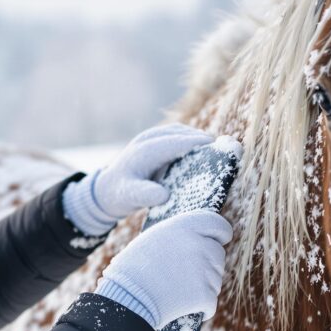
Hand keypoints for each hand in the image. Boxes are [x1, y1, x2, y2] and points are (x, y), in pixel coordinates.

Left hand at [62, 123, 213, 235]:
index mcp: (145, 151)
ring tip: (217, 150)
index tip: (215, 146)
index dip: (195, 142)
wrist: (106, 190)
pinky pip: (178, 138)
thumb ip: (145, 195)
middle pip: (180, 133)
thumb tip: (163, 195)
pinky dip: (191, 142)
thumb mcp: (129, 197)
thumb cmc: (119, 194)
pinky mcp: (156, 143)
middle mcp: (149, 140)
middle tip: (224, 148)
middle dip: (201, 139)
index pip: (175, 142)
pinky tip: (203, 154)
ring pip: (180, 133)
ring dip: (197, 139)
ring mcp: (152, 139)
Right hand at [93, 209, 233, 328]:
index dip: (221, 234)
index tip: (220, 240)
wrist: (128, 297)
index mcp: (186, 225)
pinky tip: (183, 306)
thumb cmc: (133, 268)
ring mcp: (205, 270)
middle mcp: (200, 244)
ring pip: (216, 279)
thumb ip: (180, 234)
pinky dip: (201, 307)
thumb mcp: (154, 239)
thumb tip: (198, 238)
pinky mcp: (206, 294)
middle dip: (208, 264)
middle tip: (187, 274)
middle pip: (218, 254)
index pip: (220, 225)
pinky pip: (211, 302)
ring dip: (204, 285)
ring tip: (178, 290)